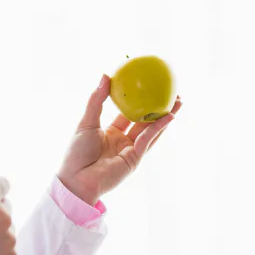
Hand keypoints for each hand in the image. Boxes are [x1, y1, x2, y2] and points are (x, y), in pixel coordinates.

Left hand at [57, 75, 181, 204]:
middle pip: (145, 121)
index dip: (140, 101)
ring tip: (179, 102)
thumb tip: (105, 75)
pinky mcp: (134, 159)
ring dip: (165, 117)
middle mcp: (123, 140)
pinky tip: (169, 116)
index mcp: (110, 132)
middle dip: (159, 108)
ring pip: (151, 130)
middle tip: (172, 93)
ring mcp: (130, 150)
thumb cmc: (76, 152)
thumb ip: (96, 100)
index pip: (128, 113)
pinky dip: (158, 128)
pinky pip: (147, 140)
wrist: (76, 179)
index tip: (149, 88)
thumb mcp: (87, 122)